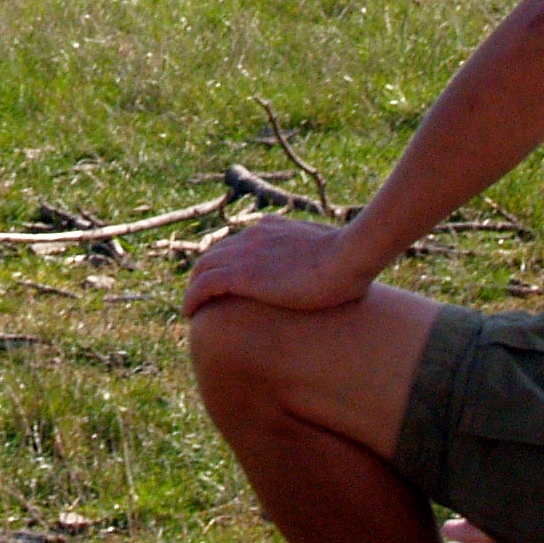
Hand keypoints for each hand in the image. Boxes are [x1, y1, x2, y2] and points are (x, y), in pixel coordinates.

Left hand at [181, 215, 375, 317]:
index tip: (224, 281)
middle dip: (204, 274)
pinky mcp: (242, 274)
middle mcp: (253, 235)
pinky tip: (190, 313)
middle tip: (202, 298)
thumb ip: (323, 255)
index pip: (238, 242)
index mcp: (273, 228)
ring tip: (192, 309)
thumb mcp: (334, 251)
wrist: (351, 254)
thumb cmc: (353, 258)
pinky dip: (192, 298)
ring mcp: (245, 252)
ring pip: (202, 268)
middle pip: (214, 252)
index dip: (226, 261)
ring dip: (193, 287)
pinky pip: (203, 285)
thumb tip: (337, 270)